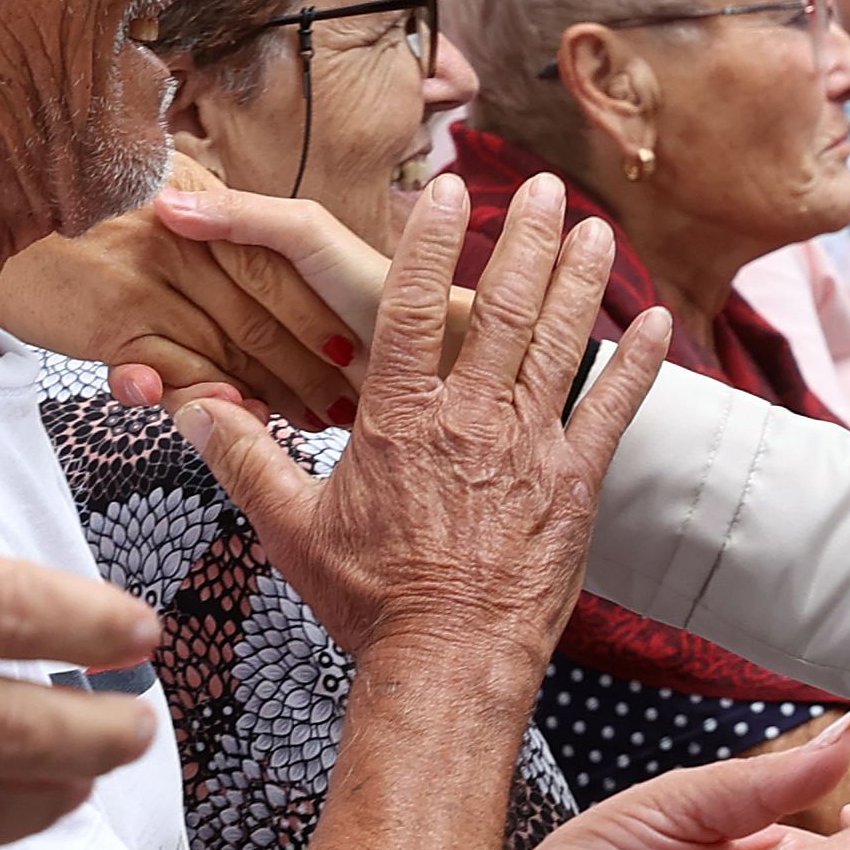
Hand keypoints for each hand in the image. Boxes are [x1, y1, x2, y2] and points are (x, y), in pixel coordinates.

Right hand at [0, 148, 359, 427]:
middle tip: (345, 406)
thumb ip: (186, 203)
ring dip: (272, 391)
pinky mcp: (113, 324)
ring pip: (228, 347)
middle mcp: (179, 239)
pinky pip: (172, 370)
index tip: (353, 343)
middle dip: (311, 364)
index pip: (275, 258)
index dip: (317, 306)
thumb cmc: (53, 192)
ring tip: (308, 425)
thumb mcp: (132, 178)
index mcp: (194, 198)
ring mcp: (147, 283)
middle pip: (264, 311)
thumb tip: (219, 224)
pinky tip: (234, 418)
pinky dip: (208, 399)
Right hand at [181, 171, 671, 657]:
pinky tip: (658, 323)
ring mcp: (529, 449)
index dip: (428, 243)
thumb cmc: (371, 601)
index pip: (409, 309)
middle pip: (500, 309)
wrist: (449, 663)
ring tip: (594, 227)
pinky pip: (611, 411)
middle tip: (541, 187)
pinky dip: (637, 365)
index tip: (445, 190)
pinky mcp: (574, 486)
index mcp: (399, 421)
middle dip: (523, 240)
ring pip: (560, 345)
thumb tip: (190, 411)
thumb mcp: (292, 528)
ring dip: (580, 281)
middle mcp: (469, 421)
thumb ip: (245, 460)